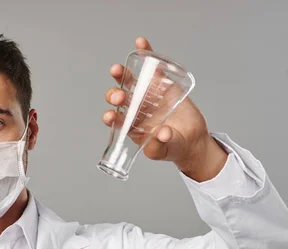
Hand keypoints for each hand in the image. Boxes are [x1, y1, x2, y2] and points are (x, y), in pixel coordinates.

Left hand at [103, 37, 227, 181]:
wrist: (191, 140)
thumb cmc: (172, 147)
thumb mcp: (165, 151)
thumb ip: (160, 145)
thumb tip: (161, 134)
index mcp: (130, 126)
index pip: (116, 119)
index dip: (110, 116)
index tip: (110, 116)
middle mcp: (134, 109)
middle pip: (119, 98)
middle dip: (114, 95)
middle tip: (119, 96)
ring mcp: (147, 95)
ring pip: (130, 81)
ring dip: (122, 75)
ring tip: (116, 70)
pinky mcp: (161, 84)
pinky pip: (152, 68)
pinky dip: (146, 54)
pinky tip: (140, 44)